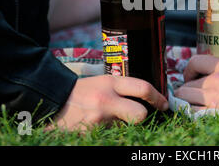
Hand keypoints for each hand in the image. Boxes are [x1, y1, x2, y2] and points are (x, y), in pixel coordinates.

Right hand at [48, 75, 168, 130]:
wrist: (54, 100)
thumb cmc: (83, 91)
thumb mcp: (104, 83)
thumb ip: (123, 90)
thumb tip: (147, 101)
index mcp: (111, 83)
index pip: (143, 88)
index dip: (158, 98)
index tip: (164, 104)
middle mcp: (106, 100)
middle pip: (140, 115)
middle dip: (141, 117)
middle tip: (135, 116)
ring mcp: (98, 119)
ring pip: (125, 128)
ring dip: (120, 125)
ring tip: (107, 118)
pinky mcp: (91, 133)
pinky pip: (111, 135)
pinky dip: (109, 132)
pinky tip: (99, 125)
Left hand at [174, 55, 218, 110]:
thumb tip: (209, 75)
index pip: (193, 62)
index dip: (188, 70)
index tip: (190, 76)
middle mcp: (214, 80)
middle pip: (185, 85)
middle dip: (187, 89)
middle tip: (192, 94)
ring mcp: (213, 96)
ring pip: (186, 99)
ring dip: (188, 101)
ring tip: (194, 104)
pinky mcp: (216, 111)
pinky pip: (193, 112)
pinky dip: (193, 112)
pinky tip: (199, 111)